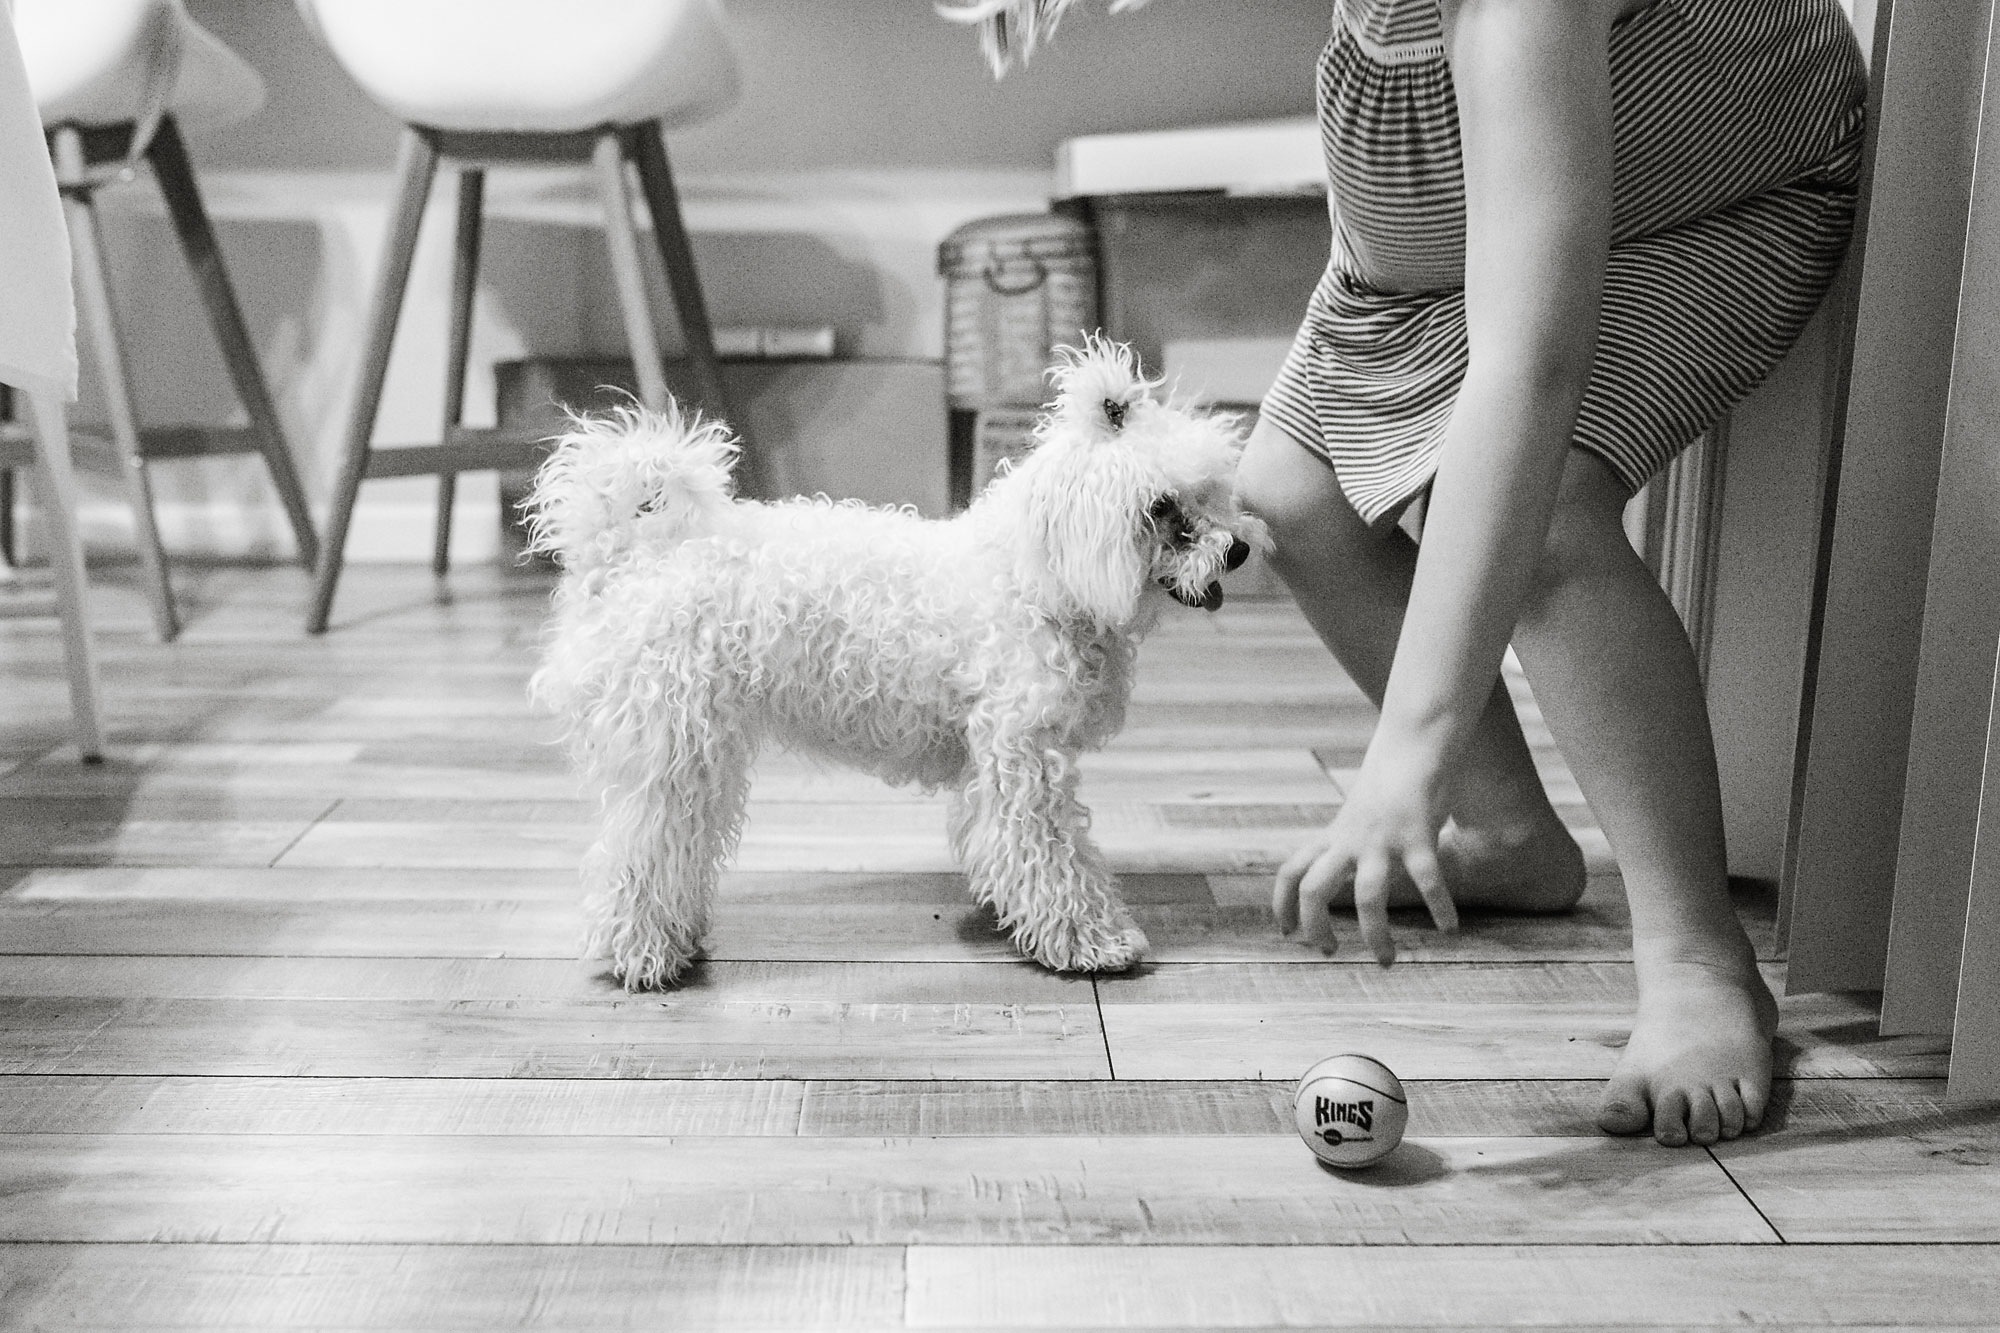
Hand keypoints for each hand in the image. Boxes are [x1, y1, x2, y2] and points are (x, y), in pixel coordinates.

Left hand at [1273, 760, 1459, 964]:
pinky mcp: (1417, 837)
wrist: (1412, 745)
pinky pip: (1429, 882)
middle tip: (1329, 952)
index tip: (1286, 931)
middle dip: (1316, 927)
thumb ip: (1346, 841)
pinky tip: (1450, 930)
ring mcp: (1382, 840)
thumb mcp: (1355, 814)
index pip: (1291, 871)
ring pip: (1367, 898)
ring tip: (1386, 961)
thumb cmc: (1388, 781)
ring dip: (1375, 936)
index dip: (1282, 904)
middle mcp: (1350, 841)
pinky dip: (1440, 909)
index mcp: (1333, 836)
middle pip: (1315, 890)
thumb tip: (1341, 869)